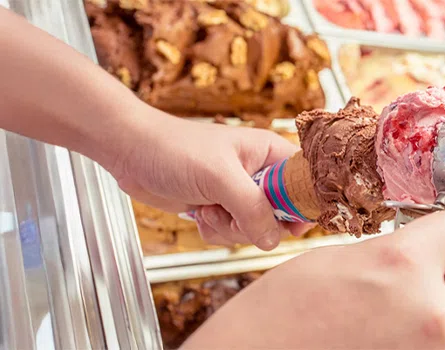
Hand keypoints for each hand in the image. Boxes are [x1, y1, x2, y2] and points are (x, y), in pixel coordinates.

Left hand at [106, 104, 308, 249]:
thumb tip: (273, 239)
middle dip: (255, 223)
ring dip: (230, 228)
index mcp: (270, 153)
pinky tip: (199, 213)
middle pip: (281, 214)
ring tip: (209, 209)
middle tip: (232, 213)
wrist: (130, 151)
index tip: (291, 224)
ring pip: (255, 228)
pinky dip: (215, 231)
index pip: (305, 182)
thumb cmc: (174, 149)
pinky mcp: (219, 207)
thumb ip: (252, 208)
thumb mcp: (220, 177)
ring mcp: (238, 192)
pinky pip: (231, 233)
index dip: (302, 206)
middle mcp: (259, 173)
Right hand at [183, 211, 444, 349]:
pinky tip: (377, 341)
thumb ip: (390, 255)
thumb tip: (422, 258)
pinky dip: (415, 347)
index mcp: (401, 265)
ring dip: (436, 324)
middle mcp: (425, 315)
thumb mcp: (335, 260)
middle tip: (430, 288)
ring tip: (386, 321)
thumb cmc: (273, 316)